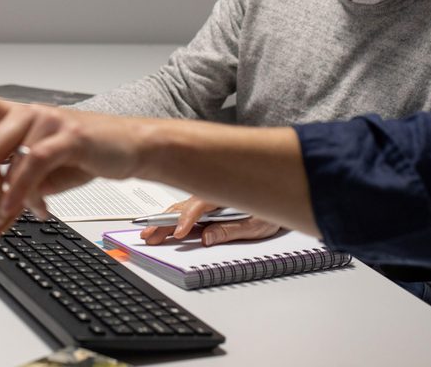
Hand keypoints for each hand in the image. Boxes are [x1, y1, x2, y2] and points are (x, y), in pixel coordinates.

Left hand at [0, 71, 145, 245]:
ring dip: (4, 195)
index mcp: (14, 120)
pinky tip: (26, 208)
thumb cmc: (82, 157)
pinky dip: (22, 192)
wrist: (129, 147)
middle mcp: (26, 114)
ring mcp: (46, 121)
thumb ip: (7, 206)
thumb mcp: (39, 185)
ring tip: (20, 210)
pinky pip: (32, 165)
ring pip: (2, 159)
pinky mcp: (67, 135)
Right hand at [140, 196, 281, 246]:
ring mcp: (207, 199)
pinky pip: (185, 211)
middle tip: (149, 235)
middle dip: (164, 221)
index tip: (180, 233)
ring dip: (164, 221)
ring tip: (149, 234)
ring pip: (180, 208)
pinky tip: (161, 228)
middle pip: (183, 207)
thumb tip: (207, 238)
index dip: (187, 219)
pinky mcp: (205, 207)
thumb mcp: (256, 224)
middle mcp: (212, 193)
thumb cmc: (270, 211)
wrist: (281, 197)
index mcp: (224, 194)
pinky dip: (172, 220)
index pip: (199, 205)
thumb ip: (230, 231)